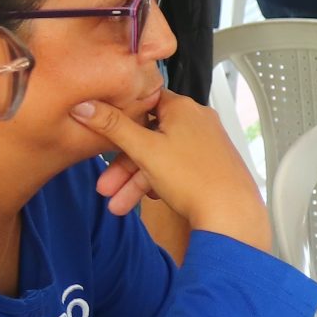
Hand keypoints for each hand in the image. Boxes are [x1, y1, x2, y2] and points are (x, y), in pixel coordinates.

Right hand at [70, 94, 268, 250]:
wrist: (231, 215)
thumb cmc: (193, 178)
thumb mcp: (144, 150)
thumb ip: (112, 126)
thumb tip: (84, 105)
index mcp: (183, 108)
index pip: (144, 101)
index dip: (120, 115)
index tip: (102, 131)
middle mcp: (197, 121)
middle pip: (149, 137)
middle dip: (123, 166)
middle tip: (105, 188)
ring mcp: (205, 144)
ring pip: (161, 158)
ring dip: (137, 182)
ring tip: (118, 206)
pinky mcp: (210, 165)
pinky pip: (176, 169)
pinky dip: (158, 183)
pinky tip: (148, 202)